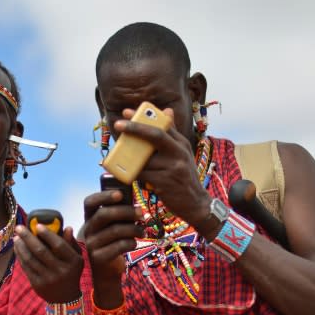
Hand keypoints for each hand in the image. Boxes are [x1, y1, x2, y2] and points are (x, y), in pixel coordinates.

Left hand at [13, 224, 82, 303]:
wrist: (65, 297)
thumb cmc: (71, 272)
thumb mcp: (76, 258)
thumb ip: (71, 243)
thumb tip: (66, 227)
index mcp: (73, 262)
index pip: (59, 245)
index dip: (48, 234)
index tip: (37, 225)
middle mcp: (61, 271)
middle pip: (41, 251)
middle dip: (28, 237)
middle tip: (19, 227)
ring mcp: (48, 279)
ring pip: (31, 259)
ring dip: (21, 246)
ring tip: (16, 237)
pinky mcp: (37, 284)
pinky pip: (26, 267)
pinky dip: (20, 256)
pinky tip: (17, 248)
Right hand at [82, 189, 142, 287]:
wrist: (104, 270)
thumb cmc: (111, 242)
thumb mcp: (110, 227)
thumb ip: (117, 216)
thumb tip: (135, 206)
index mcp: (89, 218)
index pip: (90, 202)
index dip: (104, 196)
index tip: (120, 194)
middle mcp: (87, 230)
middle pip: (104, 215)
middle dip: (125, 211)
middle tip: (141, 212)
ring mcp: (91, 244)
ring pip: (115, 230)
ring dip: (133, 228)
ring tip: (142, 231)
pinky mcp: (99, 257)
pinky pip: (119, 246)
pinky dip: (131, 242)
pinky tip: (135, 243)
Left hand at [113, 108, 211, 230]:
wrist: (196, 204)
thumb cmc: (184, 178)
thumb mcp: (182, 154)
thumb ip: (172, 134)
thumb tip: (166, 110)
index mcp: (182, 144)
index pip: (163, 125)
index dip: (143, 117)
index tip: (126, 112)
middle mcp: (179, 153)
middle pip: (155, 135)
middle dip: (135, 128)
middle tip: (117, 125)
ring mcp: (173, 167)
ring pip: (144, 159)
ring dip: (130, 159)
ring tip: (120, 159)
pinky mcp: (165, 182)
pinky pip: (143, 174)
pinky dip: (133, 174)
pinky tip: (128, 175)